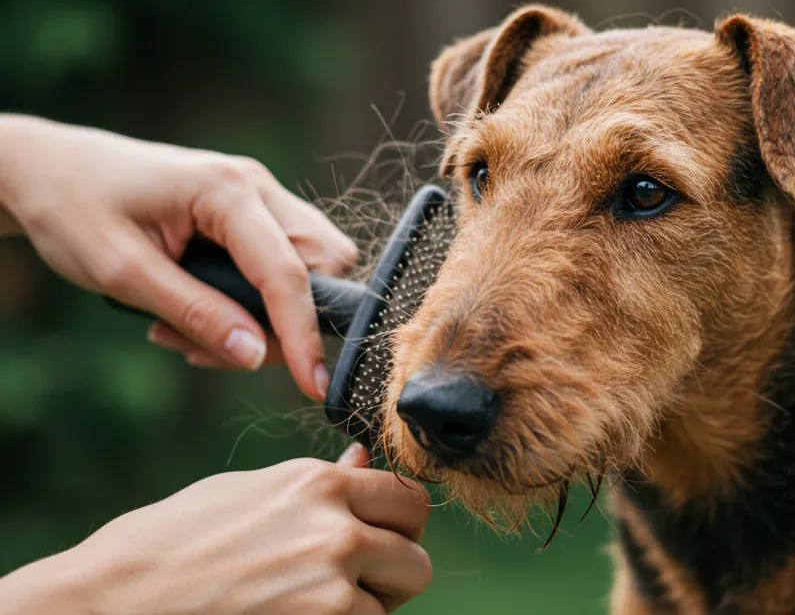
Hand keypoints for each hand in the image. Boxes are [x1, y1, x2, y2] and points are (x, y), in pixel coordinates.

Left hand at [0, 114, 356, 398]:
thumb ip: (195, 313)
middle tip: (218, 349)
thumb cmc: (73, 210)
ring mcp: (260, 194)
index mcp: (226, 190)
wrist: (48, 169)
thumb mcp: (123, 272)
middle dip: (287, 320)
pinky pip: (285, 261)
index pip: (288, 273)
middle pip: (323, 264)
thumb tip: (255, 355)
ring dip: (272, 312)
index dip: (303, 336)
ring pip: (312, 264)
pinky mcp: (253, 210)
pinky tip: (206, 310)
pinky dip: (259, 298)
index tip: (315, 388)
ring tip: (197, 331)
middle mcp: (256, 185)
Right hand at [0, 445, 432, 614]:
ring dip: (361, 612)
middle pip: (416, 559)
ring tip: (302, 606)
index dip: (401, 524)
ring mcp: (330, 589)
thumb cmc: (168, 544)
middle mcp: (335, 530)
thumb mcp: (245, 494)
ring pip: (389, 608)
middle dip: (390, 575)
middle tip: (349, 585)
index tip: (385, 537)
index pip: (409, 499)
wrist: (110, 603)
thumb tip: (363, 462)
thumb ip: (316, 484)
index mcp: (318, 484)